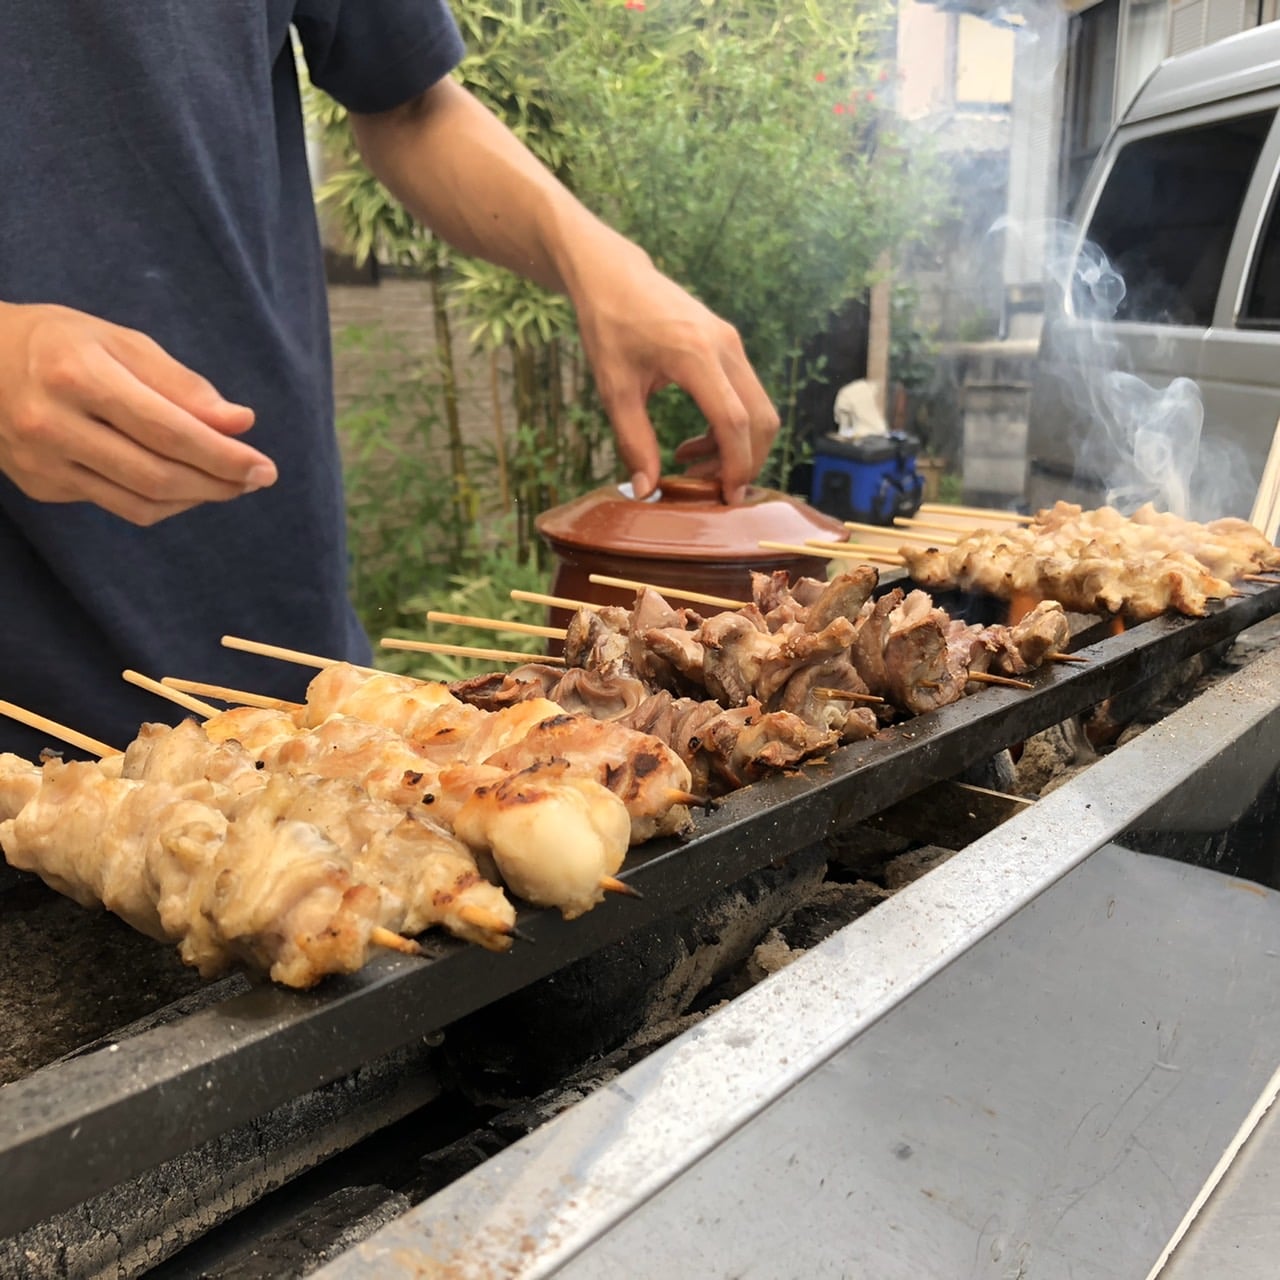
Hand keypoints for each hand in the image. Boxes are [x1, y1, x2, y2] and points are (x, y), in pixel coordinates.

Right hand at [0, 303, 276, 525]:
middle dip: (218, 483)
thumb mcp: (119, 341)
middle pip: (157, 474)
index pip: (167, 430)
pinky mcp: (42, 487)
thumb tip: (240, 422)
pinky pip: (119, 506)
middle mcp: (54, 424)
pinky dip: (164, 502)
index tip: (264, 466)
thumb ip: (181, 384)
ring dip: (197, 498)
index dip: (223, 456)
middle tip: (256, 479)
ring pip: (140, 501)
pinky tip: (186, 486)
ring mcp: (43, 463)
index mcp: (76, 374)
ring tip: (228, 483)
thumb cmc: (57, 343)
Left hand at [570, 244, 778, 504]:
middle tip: (714, 491)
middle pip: (760, 417)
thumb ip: (633, 440)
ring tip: (694, 466)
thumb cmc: (609, 326)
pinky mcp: (728, 345)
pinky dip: (730, 427)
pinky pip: (745, 395)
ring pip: (758, 408)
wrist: (613, 275)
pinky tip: (694, 443)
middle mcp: (724, 347)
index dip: (735, 465)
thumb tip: (645, 490)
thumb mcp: (614, 389)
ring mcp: (731, 343)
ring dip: (737, 446)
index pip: (733, 421)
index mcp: (695, 355)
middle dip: (746, 461)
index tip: (726, 497)